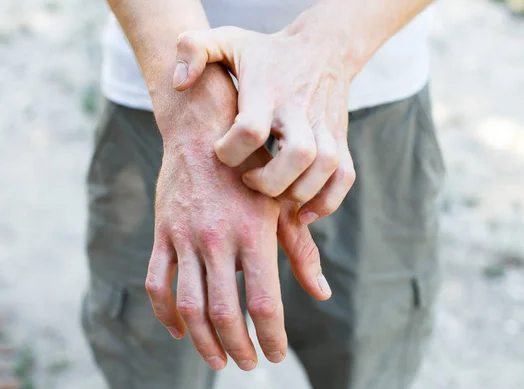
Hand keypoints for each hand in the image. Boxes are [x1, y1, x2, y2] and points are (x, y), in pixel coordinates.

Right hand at [146, 69, 330, 370]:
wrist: (203, 129)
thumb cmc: (253, 168)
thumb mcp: (282, 203)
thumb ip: (301, 250)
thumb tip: (321, 292)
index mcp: (254, 232)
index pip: (263, 303)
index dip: (271, 337)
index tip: (276, 354)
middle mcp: (218, 238)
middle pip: (225, 314)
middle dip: (240, 348)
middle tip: (250, 363)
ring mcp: (185, 236)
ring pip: (190, 306)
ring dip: (205, 342)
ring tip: (219, 360)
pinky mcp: (163, 232)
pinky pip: (158, 284)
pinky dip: (167, 314)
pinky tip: (181, 331)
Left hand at [171, 25, 356, 224]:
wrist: (322, 46)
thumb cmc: (264, 51)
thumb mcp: (226, 39)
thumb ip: (192, 49)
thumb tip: (179, 84)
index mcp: (267, 90)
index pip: (252, 128)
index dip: (232, 149)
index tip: (222, 151)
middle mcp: (300, 109)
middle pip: (298, 155)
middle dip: (269, 181)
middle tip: (248, 180)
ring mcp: (325, 125)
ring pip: (325, 168)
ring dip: (298, 193)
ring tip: (274, 196)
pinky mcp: (340, 138)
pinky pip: (344, 177)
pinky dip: (328, 201)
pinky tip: (304, 213)